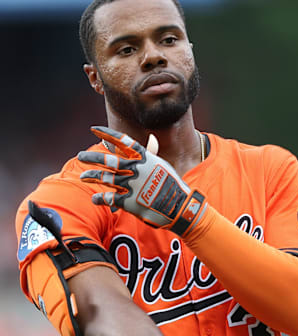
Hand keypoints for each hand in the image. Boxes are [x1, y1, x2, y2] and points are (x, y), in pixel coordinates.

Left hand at [78, 126, 206, 236]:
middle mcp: (136, 169)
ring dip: (91, 175)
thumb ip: (151, 153)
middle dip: (92, 157)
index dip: (107, 134)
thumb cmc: (172, 184)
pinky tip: (95, 198)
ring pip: (105, 177)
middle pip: (108, 160)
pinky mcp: (128, 201)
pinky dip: (99, 198)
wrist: (179, 206)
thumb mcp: (162, 165)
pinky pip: (108, 198)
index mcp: (145, 158)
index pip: (122, 141)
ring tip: (83, 176)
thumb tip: (152, 137)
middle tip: (81, 156)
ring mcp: (131, 185)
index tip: (94, 129)